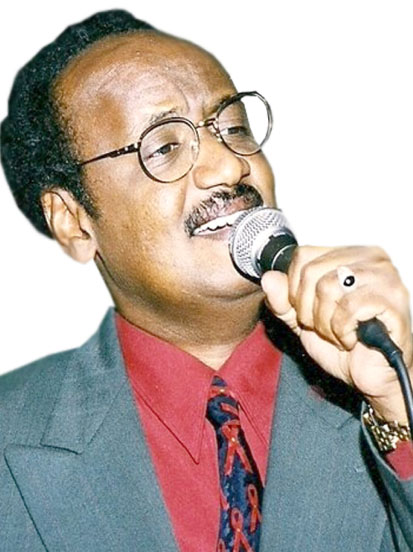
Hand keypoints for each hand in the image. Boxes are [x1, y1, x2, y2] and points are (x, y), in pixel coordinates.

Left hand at [261, 245, 412, 422]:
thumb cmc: (345, 344)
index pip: (303, 256)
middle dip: (308, 310)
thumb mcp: (303, 322)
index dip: (294, 289)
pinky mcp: (394, 299)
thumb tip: (268, 278)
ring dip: (325, 324)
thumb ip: (283, 301)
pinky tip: (353, 339)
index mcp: (349, 255)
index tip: (307, 312)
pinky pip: (349, 308)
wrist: (373, 375)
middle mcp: (370, 258)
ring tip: (339, 334)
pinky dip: (342, 331)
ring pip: (328, 288)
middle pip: (311, 272)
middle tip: (324, 328)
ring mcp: (385, 277)